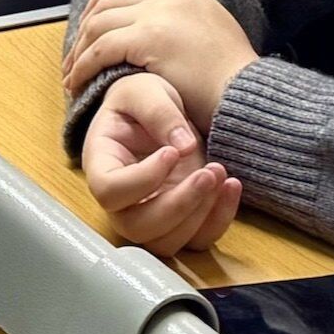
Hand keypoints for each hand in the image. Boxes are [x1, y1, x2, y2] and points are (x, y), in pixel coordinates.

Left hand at [60, 0, 258, 123]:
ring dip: (79, 50)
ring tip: (72, 74)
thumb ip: (183, 22)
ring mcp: (158, 12)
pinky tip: (77, 82)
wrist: (245, 92)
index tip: (90, 24)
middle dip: (84, 26)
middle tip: (74, 54)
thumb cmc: (230, 77)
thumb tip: (160, 31)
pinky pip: (100, 48)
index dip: (101, 0)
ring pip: (99, 23)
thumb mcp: (210, 31)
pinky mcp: (147, 37)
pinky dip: (83, 65)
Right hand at [79, 70, 243, 253]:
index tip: (172, 152)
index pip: (109, 191)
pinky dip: (219, 220)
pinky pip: (197, 240)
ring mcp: (149, 214)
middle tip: (208, 171)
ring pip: (167, 242)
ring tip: (219, 173)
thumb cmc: (141, 101)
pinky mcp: (179, 220)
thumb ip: (158, 112)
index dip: (142, 179)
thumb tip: (184, 146)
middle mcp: (121, 200)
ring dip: (200, 215)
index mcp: (102, 165)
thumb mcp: (144, 90)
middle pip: (138, 227)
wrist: (158, 112)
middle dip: (179, 205)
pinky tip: (231, 186)